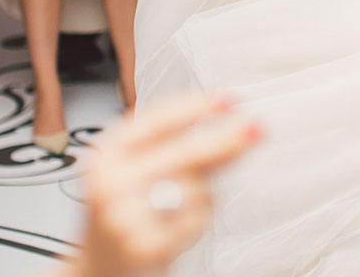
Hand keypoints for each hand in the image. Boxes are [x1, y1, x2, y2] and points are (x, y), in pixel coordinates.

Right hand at [65, 95, 259, 276]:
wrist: (101, 267)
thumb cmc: (129, 212)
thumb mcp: (146, 171)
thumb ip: (187, 147)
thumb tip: (238, 126)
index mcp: (109, 152)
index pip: (159, 118)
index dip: (198, 105)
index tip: (230, 98)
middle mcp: (110, 181)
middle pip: (184, 152)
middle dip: (227, 139)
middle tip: (258, 128)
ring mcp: (123, 215)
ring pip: (194, 188)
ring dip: (203, 195)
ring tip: (179, 209)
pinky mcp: (142, 246)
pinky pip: (193, 220)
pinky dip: (198, 221)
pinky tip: (179, 229)